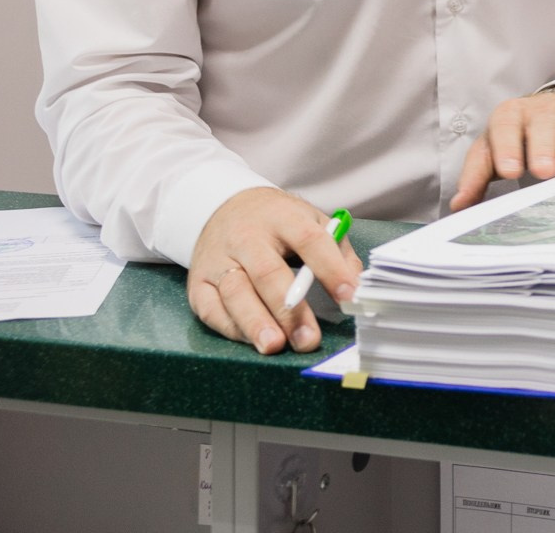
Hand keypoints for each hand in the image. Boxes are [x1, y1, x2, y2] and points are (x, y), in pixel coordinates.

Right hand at [187, 188, 358, 355]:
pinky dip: (232, 328)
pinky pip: (211, 309)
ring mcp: (219, 259)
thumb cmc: (277, 222)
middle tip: (308, 339)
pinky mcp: (198, 281)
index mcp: (283, 217)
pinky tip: (251, 340)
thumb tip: (356, 287)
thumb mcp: (311, 221)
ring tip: (274, 346)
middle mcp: (247, 237)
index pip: (310, 241)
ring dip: (255, 323)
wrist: (224, 208)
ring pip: (236, 292)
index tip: (349, 296)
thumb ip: (337, 252)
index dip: (331, 269)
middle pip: (268, 273)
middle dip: (289, 310)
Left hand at [451, 91, 554, 209]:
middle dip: (542, 148)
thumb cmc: (516, 139)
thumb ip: (476, 176)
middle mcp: (540, 111)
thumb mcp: (491, 151)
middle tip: (543, 171)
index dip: (507, 148)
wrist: (550, 111)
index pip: (505, 127)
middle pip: (541, 125)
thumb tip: (459, 205)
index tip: (510, 171)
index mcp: (509, 115)